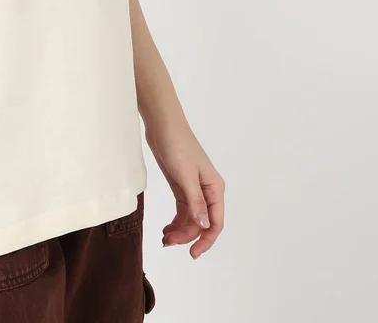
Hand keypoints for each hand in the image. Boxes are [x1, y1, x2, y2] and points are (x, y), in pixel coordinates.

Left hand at [144, 119, 224, 258]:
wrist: (162, 125)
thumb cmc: (177, 145)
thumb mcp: (185, 175)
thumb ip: (195, 202)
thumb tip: (204, 225)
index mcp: (214, 188)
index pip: (215, 222)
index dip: (206, 240)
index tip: (192, 253)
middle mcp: (207, 191)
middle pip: (201, 223)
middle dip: (187, 235)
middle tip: (168, 242)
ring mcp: (194, 189)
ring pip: (191, 219)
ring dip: (180, 230)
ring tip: (164, 238)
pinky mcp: (181, 186)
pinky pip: (182, 210)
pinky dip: (176, 221)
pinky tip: (166, 229)